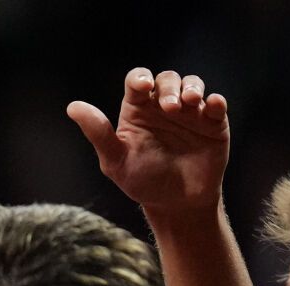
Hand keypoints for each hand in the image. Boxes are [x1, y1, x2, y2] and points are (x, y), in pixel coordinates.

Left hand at [68, 67, 229, 219]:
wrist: (176, 204)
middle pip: (166, 79)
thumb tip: (72, 106)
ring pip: (192, 84)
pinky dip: (215, 101)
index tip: (143, 87)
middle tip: (169, 108)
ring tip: (189, 103)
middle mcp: (163, 106)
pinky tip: (212, 106)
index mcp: (138, 110)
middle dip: (168, 87)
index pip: (137, 80)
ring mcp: (190, 113)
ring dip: (191, 88)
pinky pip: (216, 104)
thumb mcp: (115, 160)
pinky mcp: (213, 123)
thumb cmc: (141, 181)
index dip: (140, 78)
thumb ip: (98, 133)